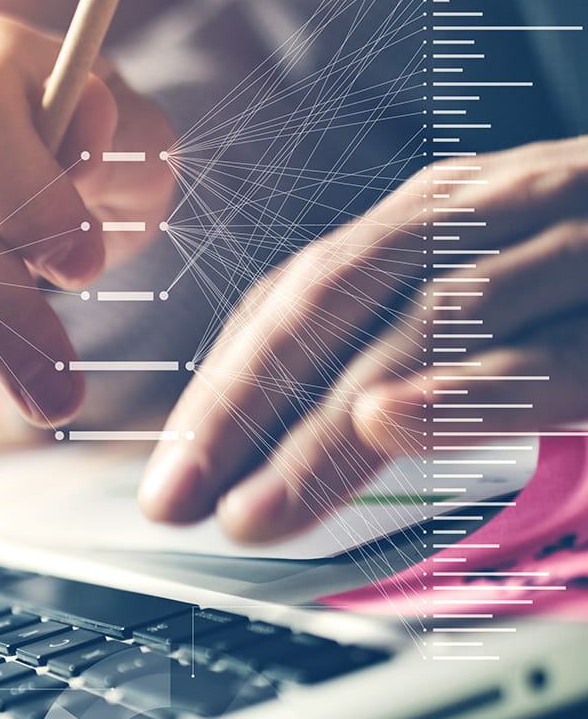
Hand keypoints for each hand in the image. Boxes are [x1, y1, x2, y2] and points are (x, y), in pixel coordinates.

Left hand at [139, 136, 587, 542]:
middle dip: (247, 410)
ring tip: (264, 509)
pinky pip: (558, 352)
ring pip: (426, 328)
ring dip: (332, 428)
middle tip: (187, 502)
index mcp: (441, 209)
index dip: (225, 386)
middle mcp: (498, 210)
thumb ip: (394, 336)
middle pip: (340, 301)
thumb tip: (287, 428)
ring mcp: (580, 247)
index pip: (300, 292)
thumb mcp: (484, 294)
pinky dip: (473, 389)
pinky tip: (394, 423)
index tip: (171, 474)